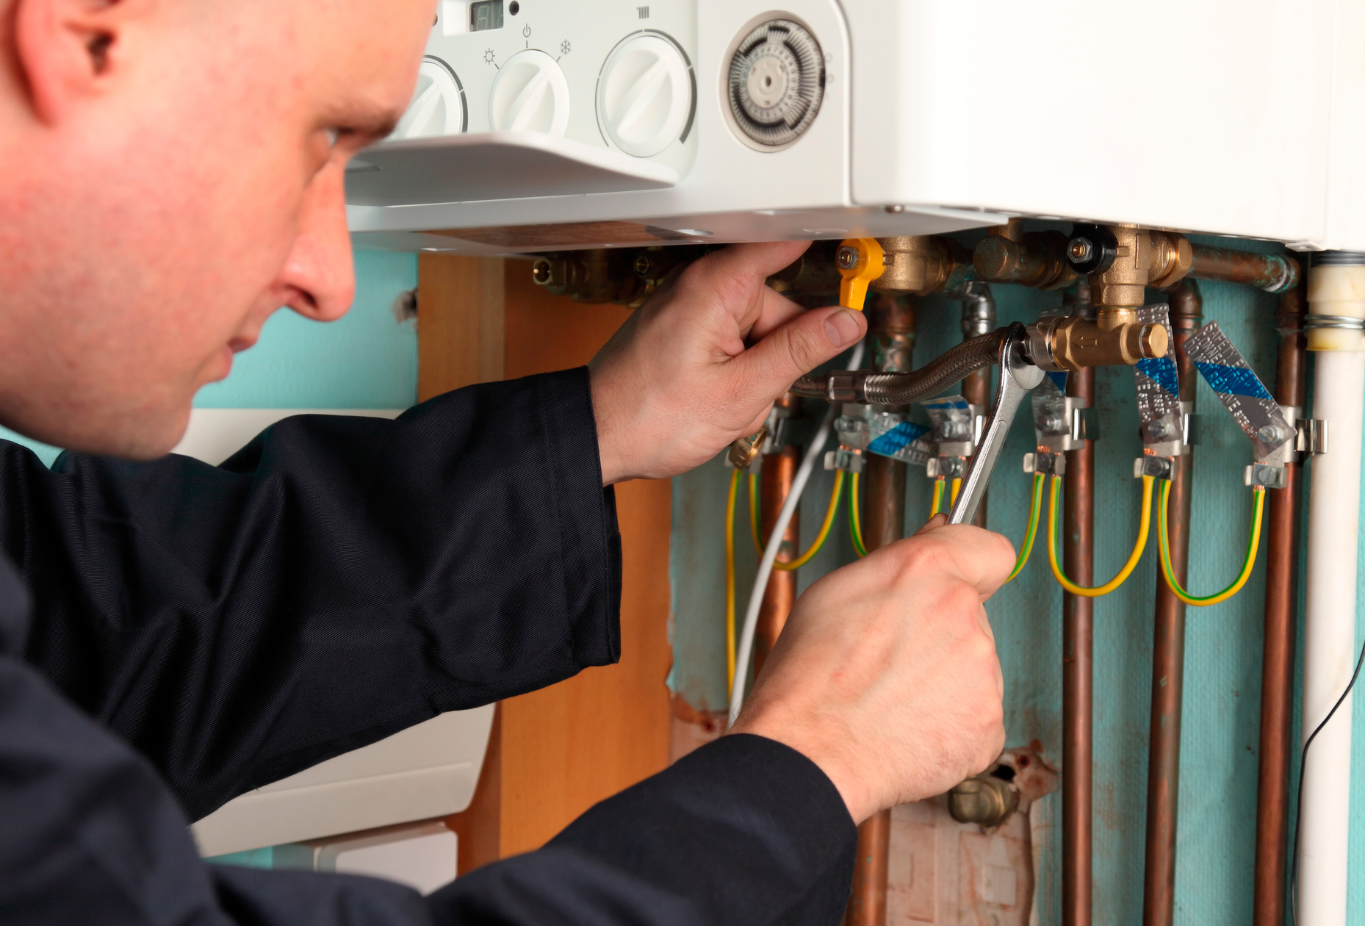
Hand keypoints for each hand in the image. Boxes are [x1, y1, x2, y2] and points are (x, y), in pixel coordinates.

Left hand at [588, 242, 865, 483]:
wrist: (597, 440)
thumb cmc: (648, 418)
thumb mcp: (741, 391)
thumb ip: (799, 352)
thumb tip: (845, 323)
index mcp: (715, 286)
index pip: (784, 243)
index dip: (826, 249)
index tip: (859, 258)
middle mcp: (700, 287)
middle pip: (776, 304)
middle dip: (779, 351)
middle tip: (758, 388)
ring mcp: (690, 309)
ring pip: (756, 332)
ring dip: (755, 371)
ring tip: (726, 401)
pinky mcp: (683, 331)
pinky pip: (731, 345)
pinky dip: (734, 374)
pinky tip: (715, 400)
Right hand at [729, 517, 1012, 823]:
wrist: (809, 754)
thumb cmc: (809, 679)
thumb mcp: (834, 593)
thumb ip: (897, 566)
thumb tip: (929, 543)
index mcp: (926, 570)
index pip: (990, 550)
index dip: (973, 565)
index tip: (962, 578)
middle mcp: (963, 613)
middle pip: (972, 616)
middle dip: (939, 633)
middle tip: (889, 659)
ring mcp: (983, 671)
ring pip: (971, 668)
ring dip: (942, 681)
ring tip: (890, 699)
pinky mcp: (988, 723)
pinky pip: (975, 716)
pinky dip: (949, 724)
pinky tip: (906, 728)